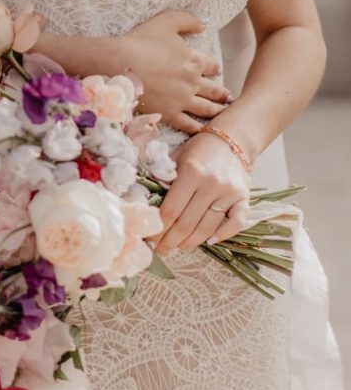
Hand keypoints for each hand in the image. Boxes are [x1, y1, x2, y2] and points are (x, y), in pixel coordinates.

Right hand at [116, 11, 232, 134]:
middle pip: (214, 90)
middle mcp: (193, 83)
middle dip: (222, 93)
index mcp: (194, 61)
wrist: (120, 63)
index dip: (214, 67)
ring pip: (206, 109)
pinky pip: (188, 125)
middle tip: (228, 97)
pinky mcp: (169, 114)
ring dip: (217, 111)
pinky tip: (203, 130)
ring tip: (223, 113)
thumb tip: (203, 25)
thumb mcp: (167, 21)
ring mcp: (182, 101)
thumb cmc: (142, 40)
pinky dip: (198, 128)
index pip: (212, 66)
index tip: (216, 70)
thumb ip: (188, 20)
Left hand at [155, 132, 250, 253]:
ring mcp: (230, 193)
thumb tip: (144, 201)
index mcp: (191, 171)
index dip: (159, 228)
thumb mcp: (176, 156)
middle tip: (161, 250)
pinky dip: (223, 235)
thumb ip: (161, 175)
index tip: (150, 238)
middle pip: (187, 222)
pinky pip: (236, 224)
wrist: (232, 139)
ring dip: (191, 242)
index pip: (171, 209)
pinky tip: (209, 241)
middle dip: (171, 240)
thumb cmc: (199, 149)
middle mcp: (211, 183)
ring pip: (208, 227)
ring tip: (178, 247)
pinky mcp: (245, 199)